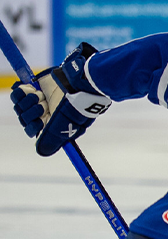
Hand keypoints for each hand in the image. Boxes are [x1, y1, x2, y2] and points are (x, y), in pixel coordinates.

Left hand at [9, 42, 110, 156]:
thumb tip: (40, 152)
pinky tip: (32, 90)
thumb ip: (50, 140)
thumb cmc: (73, 106)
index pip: (31, 130)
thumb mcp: (63, 127)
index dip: (33, 126)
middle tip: (44, 106)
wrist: (75, 83)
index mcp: (51, 124)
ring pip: (19, 106)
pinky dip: (22, 93)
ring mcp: (37, 100)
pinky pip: (17, 94)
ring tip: (41, 96)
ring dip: (29, 102)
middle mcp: (43, 113)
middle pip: (24, 118)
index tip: (40, 121)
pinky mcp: (32, 87)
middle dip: (32, 112)